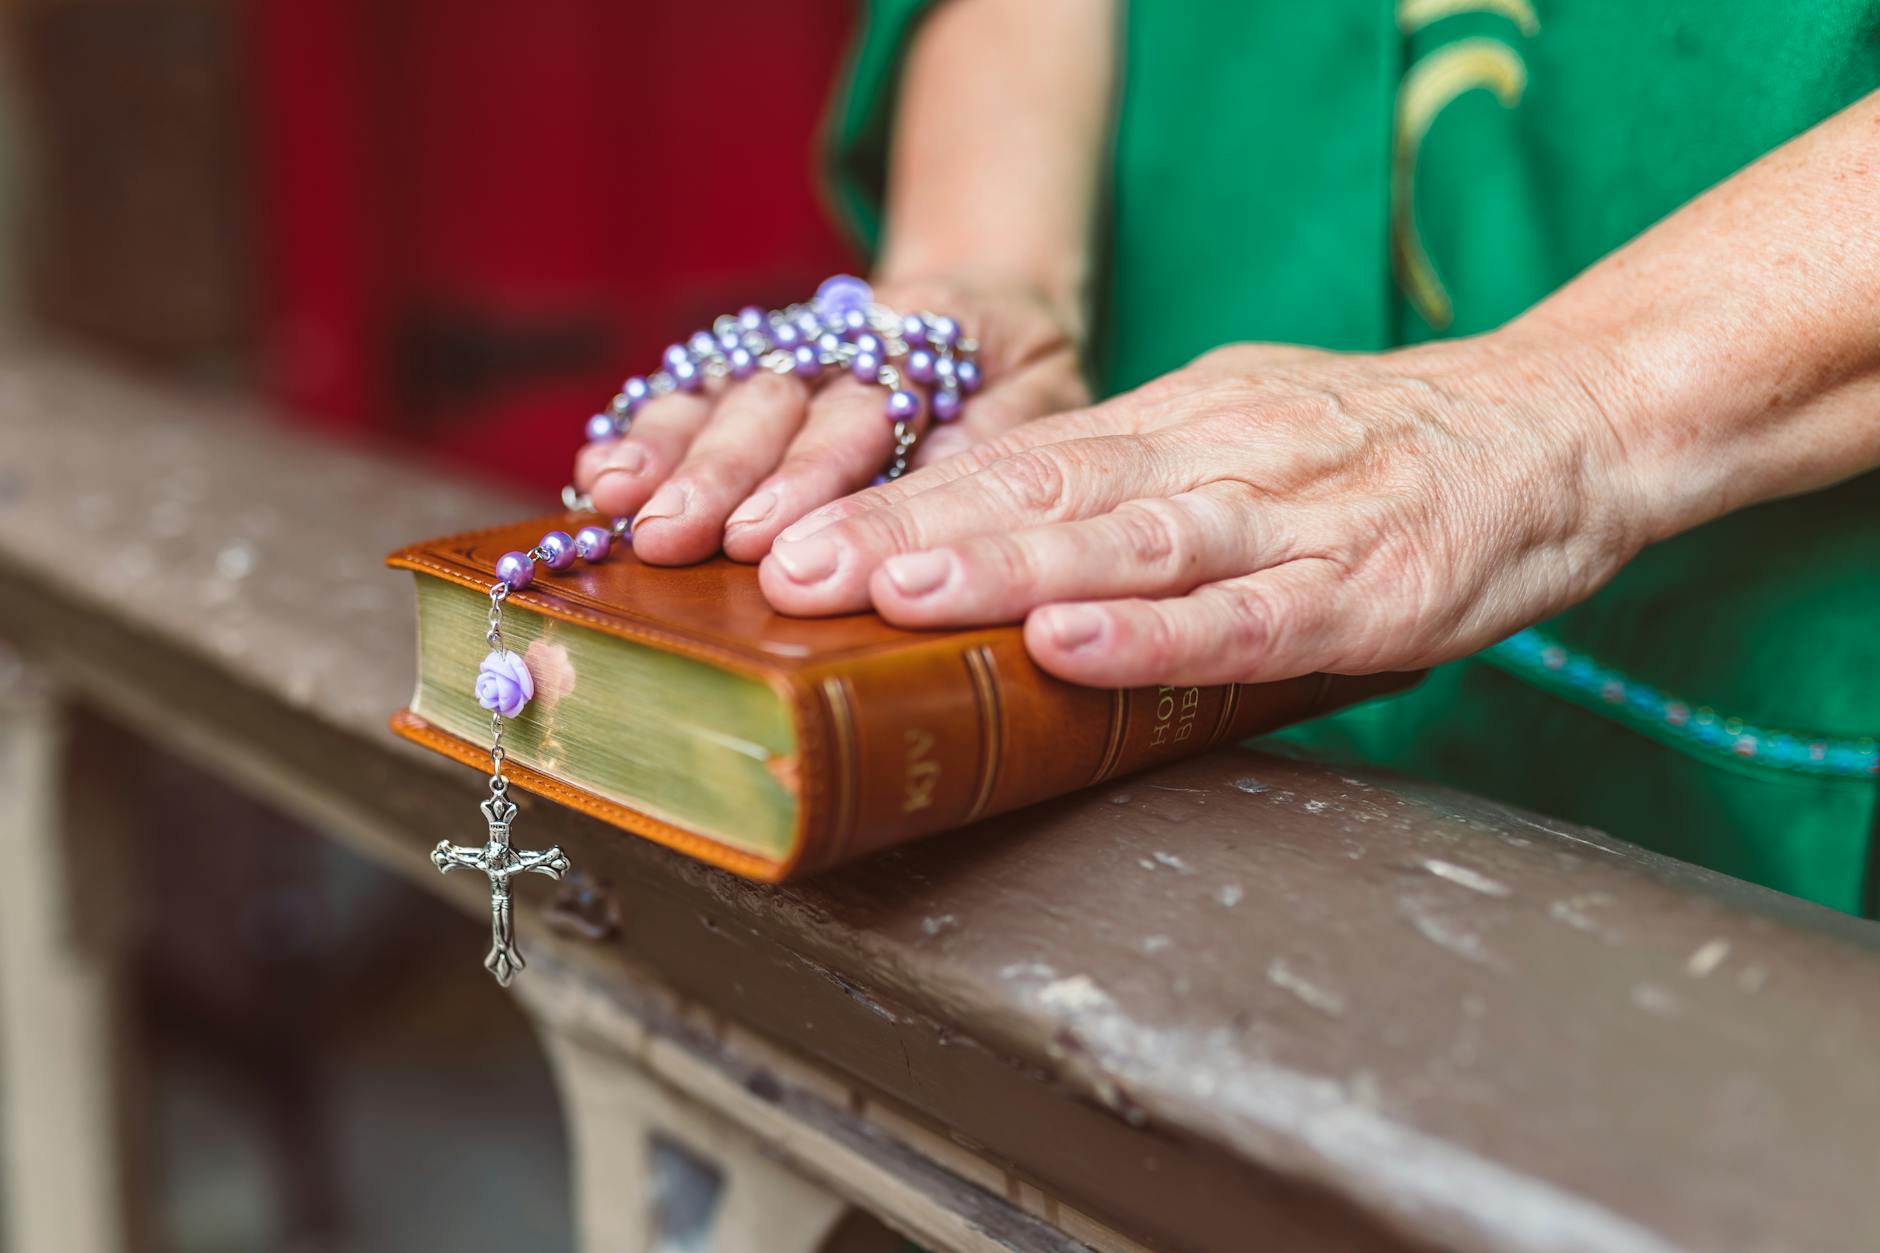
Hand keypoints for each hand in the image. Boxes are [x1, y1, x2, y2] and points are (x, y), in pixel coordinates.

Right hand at [571, 276, 1087, 565]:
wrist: (981, 307)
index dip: (808, 474)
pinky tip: (598, 473)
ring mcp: (785, 355)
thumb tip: (947, 479)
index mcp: (920, 347)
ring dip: (664, 450)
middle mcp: (838, 345)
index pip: (860, 413)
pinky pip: (687, 395)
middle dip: (718, 474)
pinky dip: (640, 431)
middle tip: (671, 535)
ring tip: (613, 498)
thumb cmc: (1019, 373)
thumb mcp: (1048, 391)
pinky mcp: (747, 372)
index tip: (761, 536)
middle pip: (774, 405)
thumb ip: (1004, 429)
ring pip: (719, 396)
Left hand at [756, 333, 1649, 685]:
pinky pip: (1249, 619)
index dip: (901, 502)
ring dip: (1006, 571)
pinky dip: (1158, 635)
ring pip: (1132, 542)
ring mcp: (1296, 520)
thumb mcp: (1233, 434)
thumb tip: (984, 531)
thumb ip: (1123, 481)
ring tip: (898, 593)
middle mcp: (1219, 454)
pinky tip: (1075, 646)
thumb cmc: (1378, 451)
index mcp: (1178, 422)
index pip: (1018, 462)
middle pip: (1048, 494)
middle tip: (794, 571)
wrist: (1562, 428)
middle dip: (912, 536)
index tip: (792, 541)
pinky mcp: (1373, 590)